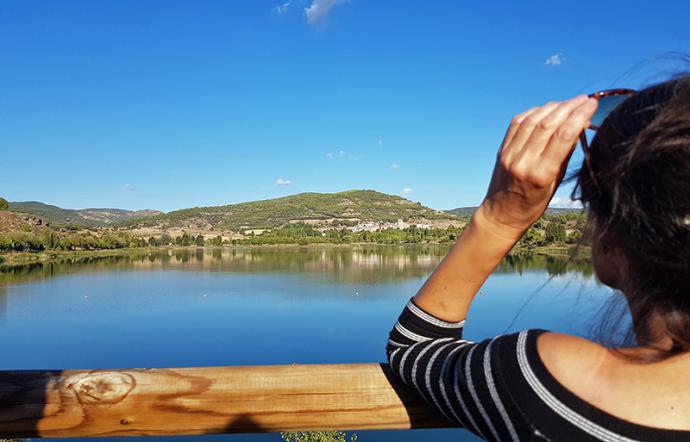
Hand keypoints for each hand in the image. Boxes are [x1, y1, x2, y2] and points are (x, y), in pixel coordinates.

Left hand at [476, 95, 597, 239]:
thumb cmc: (533, 204)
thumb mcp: (555, 184)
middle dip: (569, 107)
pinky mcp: (502, 149)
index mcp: (540, 175)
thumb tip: (580, 125)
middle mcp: (523, 162)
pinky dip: (534, 111)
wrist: (501, 214)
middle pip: (548, 124)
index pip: (563, 137)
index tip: (592, 104)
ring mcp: (510, 154)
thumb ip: (565, 155)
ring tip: (569, 102)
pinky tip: (547, 109)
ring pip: (533, 120)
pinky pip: (518, 123)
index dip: (579, 116)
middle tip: (584, 99)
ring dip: (553, 106)